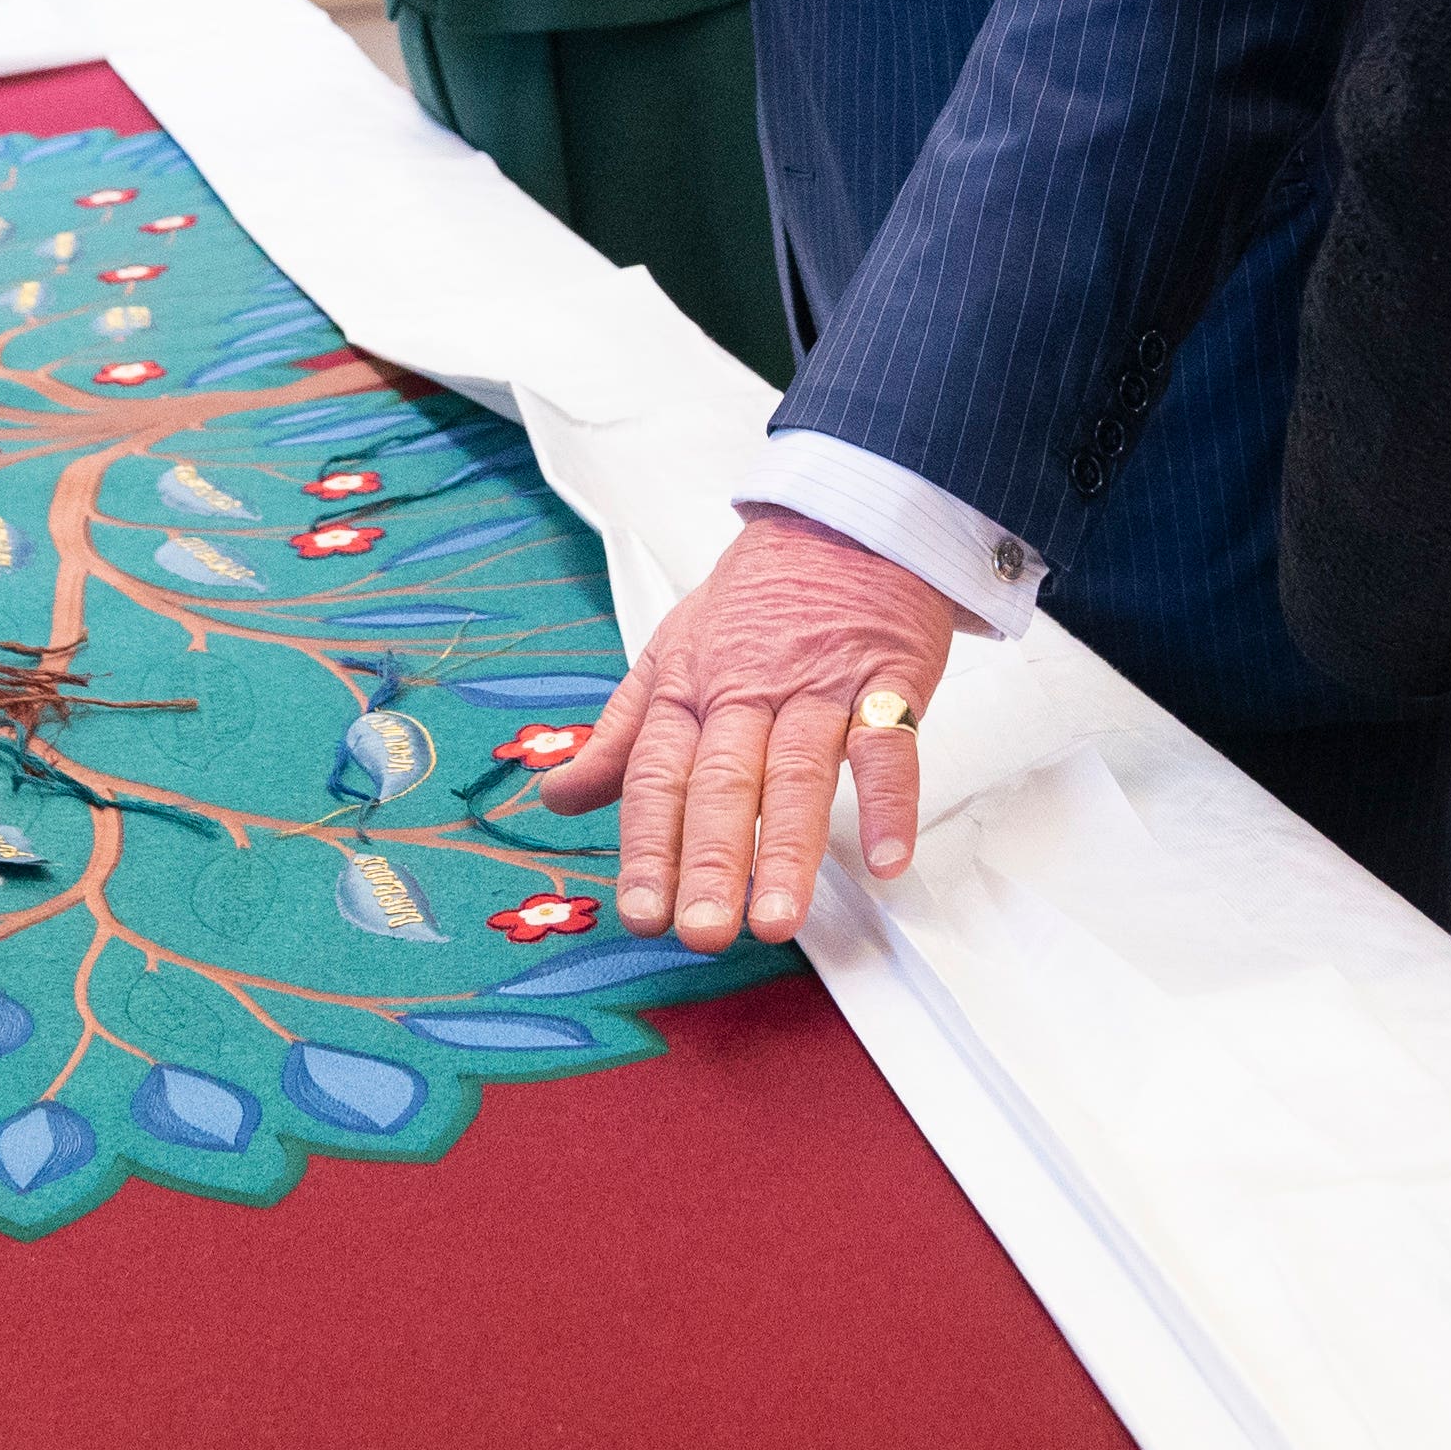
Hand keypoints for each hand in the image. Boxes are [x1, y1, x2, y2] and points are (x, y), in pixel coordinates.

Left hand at [532, 506, 955, 948]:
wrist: (847, 519)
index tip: (639, 912)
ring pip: (798, 772)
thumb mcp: (672, 651)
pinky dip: (892, 802)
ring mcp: (820, 686)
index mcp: (689, 689)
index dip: (647, 846)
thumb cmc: (759, 595)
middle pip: (722, 782)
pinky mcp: (889, 679)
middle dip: (708, 860)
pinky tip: (888, 858)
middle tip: (699, 930)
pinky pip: (890, 744)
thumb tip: (559, 795)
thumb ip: (621, 733)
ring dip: (786, 849)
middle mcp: (748, 692)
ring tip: (776, 918)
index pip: (657, 776)